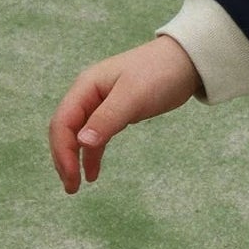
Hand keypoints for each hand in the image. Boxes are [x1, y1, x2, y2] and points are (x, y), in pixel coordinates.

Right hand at [48, 35, 200, 192]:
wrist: (185, 61)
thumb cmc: (159, 73)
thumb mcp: (134, 96)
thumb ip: (108, 118)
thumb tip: (82, 143)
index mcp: (85, 87)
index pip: (62, 123)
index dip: (62, 151)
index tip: (71, 176)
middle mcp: (88, 95)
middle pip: (65, 130)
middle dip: (64, 159)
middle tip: (71, 188)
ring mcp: (100, 104)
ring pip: (79, 136)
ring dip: (75, 159)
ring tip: (76, 186)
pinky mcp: (115, 113)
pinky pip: (97, 136)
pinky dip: (92, 154)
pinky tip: (93, 173)